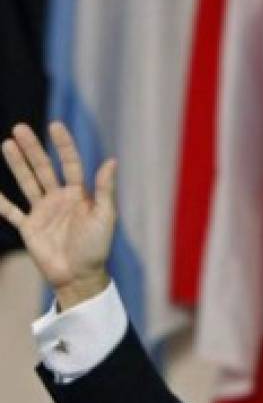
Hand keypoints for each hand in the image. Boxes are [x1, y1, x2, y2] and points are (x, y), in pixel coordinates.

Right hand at [0, 122, 115, 307]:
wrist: (80, 276)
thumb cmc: (97, 248)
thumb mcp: (105, 217)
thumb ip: (106, 190)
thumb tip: (112, 160)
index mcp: (80, 195)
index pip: (70, 164)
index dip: (64, 146)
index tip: (55, 126)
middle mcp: (60, 200)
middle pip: (43, 168)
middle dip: (32, 149)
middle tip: (19, 127)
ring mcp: (42, 212)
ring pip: (27, 182)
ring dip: (17, 164)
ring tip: (6, 143)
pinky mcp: (29, 227)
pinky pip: (10, 211)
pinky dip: (0, 201)